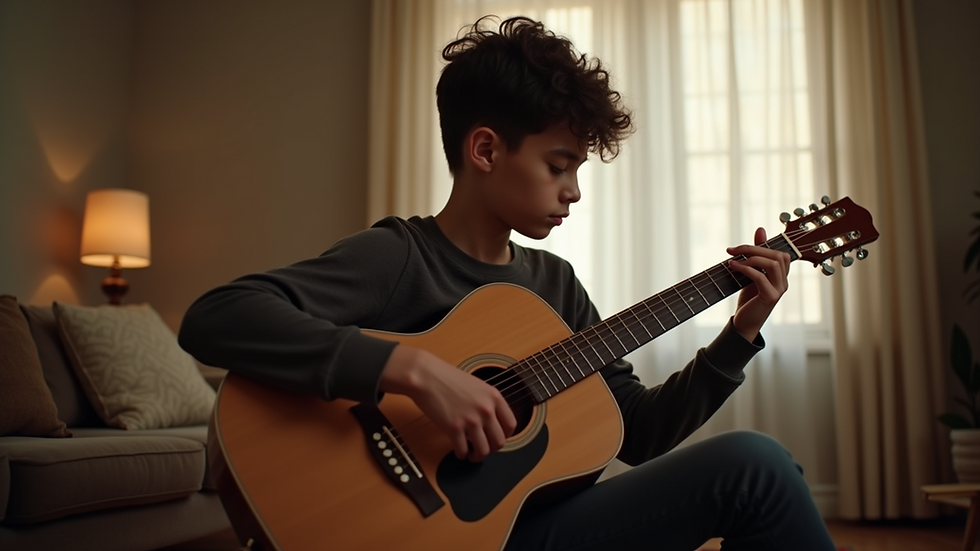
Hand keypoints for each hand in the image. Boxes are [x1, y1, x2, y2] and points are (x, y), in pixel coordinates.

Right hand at [379, 345, 516, 461]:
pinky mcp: (454, 428)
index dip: (506, 436)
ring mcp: (470, 420)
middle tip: (483, 449)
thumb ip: (487, 402)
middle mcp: (486, 409)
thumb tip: (492, 422)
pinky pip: (463, 450)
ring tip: (471, 454)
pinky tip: (458, 451)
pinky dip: (461, 454)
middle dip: (492, 449)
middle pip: (499, 441)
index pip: (511, 425)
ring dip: (477, 456)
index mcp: (494, 397)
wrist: (426, 376)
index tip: (498, 439)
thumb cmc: (447, 378)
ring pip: (483, 450)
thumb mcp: (476, 385)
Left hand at [726, 227, 790, 341]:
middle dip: (753, 248)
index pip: (780, 253)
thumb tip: (761, 229)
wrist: (744, 324)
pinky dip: (746, 269)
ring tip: (733, 260)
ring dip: (751, 258)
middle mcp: (784, 282)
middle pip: (777, 255)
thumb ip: (756, 253)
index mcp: (781, 275)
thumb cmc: (748, 300)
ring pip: (773, 264)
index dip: (762, 245)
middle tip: (732, 250)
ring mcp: (779, 290)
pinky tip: (733, 267)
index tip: (738, 247)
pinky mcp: (771, 298)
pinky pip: (761, 277)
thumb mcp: (750, 273)